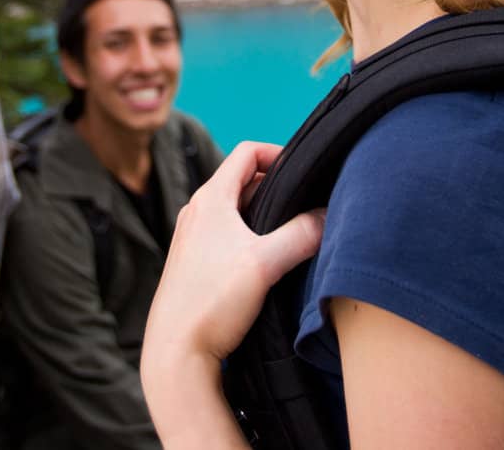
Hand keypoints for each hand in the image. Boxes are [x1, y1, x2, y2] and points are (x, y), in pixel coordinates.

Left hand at [143, 142, 324, 373]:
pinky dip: (250, 236)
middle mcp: (197, 212)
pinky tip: (268, 261)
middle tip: (307, 204)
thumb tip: (328, 216)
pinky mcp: (193, 264)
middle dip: (277, 187)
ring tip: (293, 233)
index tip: (304, 170)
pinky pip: (227, 235)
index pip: (247, 153)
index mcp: (209, 199)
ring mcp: (192, 238)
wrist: (175, 352)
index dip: (278, 153)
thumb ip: (302, 234)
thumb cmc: (212, 302)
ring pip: (236, 210)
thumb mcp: (265, 263)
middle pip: (243, 180)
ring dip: (265, 214)